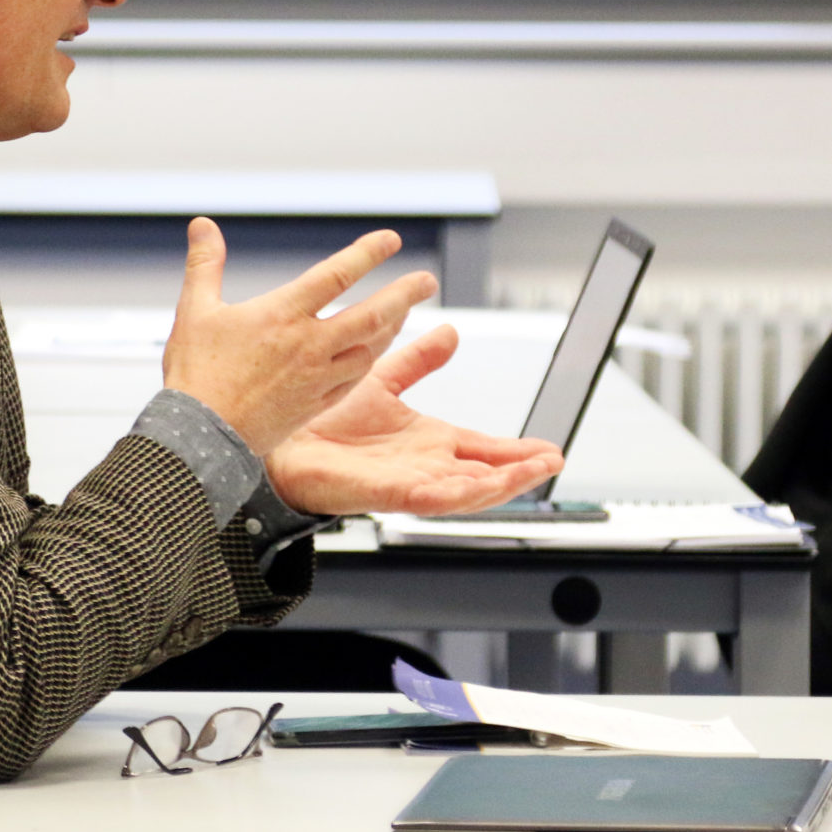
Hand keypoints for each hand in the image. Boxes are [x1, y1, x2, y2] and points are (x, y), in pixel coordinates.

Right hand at [162, 219, 437, 455]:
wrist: (198, 436)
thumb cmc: (195, 373)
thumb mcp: (194, 310)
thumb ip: (205, 263)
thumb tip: (202, 224)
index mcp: (281, 316)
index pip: (336, 276)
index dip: (367, 254)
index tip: (391, 241)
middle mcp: (307, 345)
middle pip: (370, 315)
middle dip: (404, 295)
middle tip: (427, 281)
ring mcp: (315, 377)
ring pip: (369, 349)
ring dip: (392, 327)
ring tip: (403, 312)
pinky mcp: (315, 405)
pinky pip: (356, 379)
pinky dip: (371, 360)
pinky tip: (374, 353)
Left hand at [264, 324, 565, 514]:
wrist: (278, 442)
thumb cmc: (322, 421)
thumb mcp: (382, 380)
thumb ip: (417, 360)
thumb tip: (450, 333)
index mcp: (425, 442)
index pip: (482, 449)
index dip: (515, 450)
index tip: (550, 448)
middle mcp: (422, 465)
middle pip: (484, 474)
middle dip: (521, 471)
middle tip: (554, 460)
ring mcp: (406, 482)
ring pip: (466, 490)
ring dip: (502, 483)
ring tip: (534, 472)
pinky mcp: (384, 493)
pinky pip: (429, 499)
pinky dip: (458, 495)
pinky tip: (481, 487)